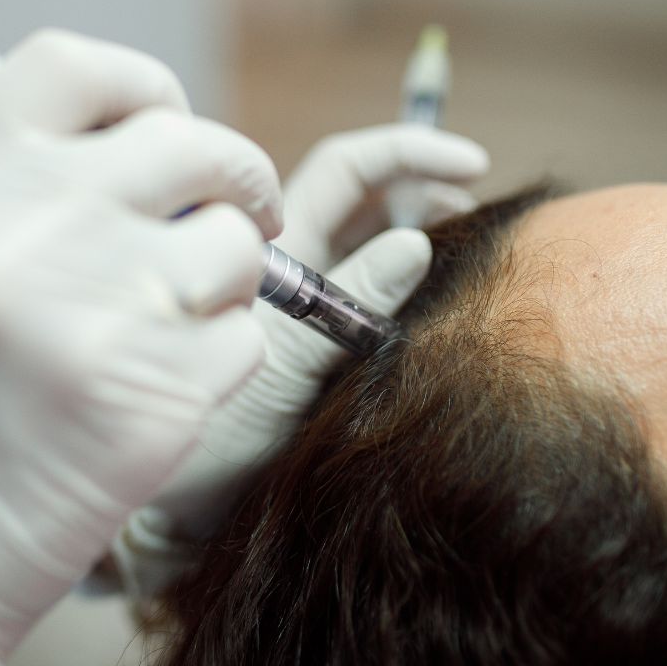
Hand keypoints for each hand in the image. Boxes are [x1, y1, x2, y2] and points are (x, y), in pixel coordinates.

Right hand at [0, 30, 282, 665]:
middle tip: (238, 212)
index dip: (142, 86)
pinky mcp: (160, 397)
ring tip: (176, 327)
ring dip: (229, 281)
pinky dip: (225, 362)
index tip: (168, 121)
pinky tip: (167, 395)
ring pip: (236, 245)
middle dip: (234, 176)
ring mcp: (101, 314)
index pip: (75, 68)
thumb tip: (149, 152)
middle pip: (192, 143)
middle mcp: (31, 234)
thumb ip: (25, 193)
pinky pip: (248, 338)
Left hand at [143, 124, 488, 542]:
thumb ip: (350, 300)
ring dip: (436, 242)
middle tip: (477, 219)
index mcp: (277, 251)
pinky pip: (394, 304)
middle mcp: (302, 268)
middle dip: (431, 191)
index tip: (471, 162)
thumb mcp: (285, 360)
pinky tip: (452, 312)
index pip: (347, 169)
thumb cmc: (215, 436)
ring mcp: (323, 309)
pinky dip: (429, 295)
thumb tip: (417, 242)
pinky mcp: (342, 351)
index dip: (407, 153)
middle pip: (375, 199)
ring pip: (389, 247)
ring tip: (471, 266)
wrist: (189, 512)